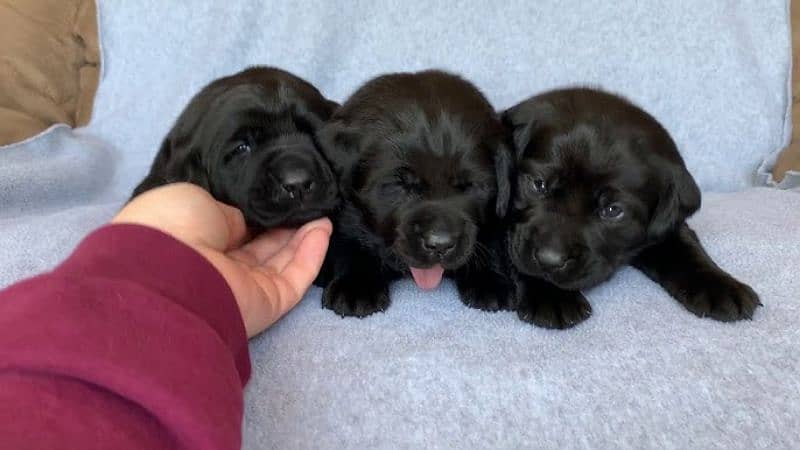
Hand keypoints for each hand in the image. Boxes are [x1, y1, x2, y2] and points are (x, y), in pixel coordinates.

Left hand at [113, 183, 331, 336]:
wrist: (168, 273)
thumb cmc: (171, 227)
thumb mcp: (195, 201)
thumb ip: (227, 212)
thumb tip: (245, 223)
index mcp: (192, 242)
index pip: (231, 230)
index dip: (255, 215)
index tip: (276, 198)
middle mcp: (218, 268)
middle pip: (260, 246)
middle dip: (284, 224)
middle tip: (305, 203)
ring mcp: (243, 288)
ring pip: (281, 261)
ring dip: (304, 236)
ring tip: (322, 211)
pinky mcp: (267, 304)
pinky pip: (295, 277)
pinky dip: (312, 254)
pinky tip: (324, 228)